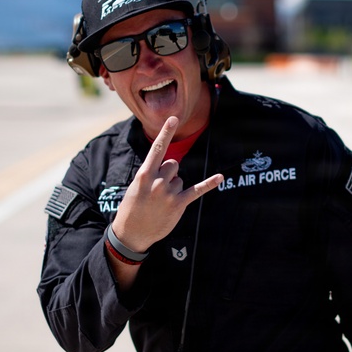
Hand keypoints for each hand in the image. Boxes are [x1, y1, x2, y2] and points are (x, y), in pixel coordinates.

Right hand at [109, 116, 222, 267]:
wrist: (131, 232)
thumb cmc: (132, 207)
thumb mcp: (136, 186)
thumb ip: (152, 173)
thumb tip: (172, 167)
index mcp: (144, 174)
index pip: (157, 149)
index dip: (166, 132)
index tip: (174, 119)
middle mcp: (158, 181)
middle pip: (173, 164)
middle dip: (168, 173)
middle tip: (158, 190)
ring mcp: (169, 193)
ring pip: (180, 178)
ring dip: (174, 187)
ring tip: (162, 201)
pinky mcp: (179, 204)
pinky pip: (197, 190)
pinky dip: (209, 184)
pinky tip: (220, 177)